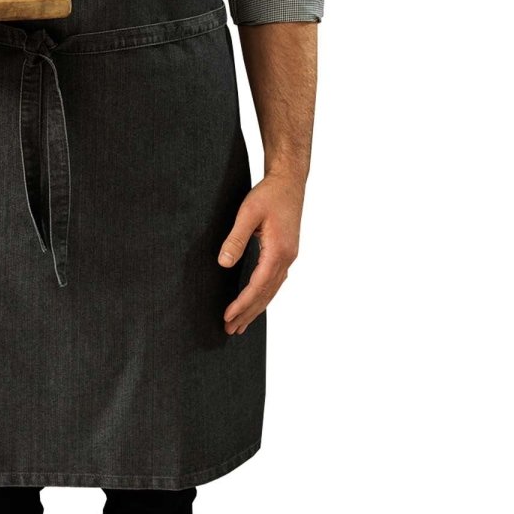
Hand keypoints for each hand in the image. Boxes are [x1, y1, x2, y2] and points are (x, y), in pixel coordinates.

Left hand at [217, 172, 302, 335]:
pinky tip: (257, 301)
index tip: (227, 317)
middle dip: (248, 313)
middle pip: (266, 294)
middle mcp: (287, 258)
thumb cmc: (270, 194)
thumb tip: (223, 263)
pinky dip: (265, 295)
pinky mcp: (286, 252)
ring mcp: (289, 256)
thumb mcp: (249, 212)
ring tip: (241, 324)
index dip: (242, 303)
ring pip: (272, 290)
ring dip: (257, 308)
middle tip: (230, 331)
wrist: (289, 182)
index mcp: (279, 251)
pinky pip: (275, 281)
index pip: (258, 286)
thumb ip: (236, 238)